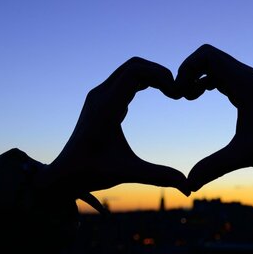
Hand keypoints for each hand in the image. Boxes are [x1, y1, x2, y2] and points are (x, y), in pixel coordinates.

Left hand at [43, 57, 190, 203]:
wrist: (63, 174)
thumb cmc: (91, 173)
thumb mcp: (128, 173)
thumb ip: (159, 176)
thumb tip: (189, 188)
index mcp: (106, 107)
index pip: (135, 72)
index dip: (161, 76)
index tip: (176, 94)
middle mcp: (100, 95)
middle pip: (134, 65)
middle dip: (159, 73)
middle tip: (177, 91)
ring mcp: (99, 96)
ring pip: (129, 70)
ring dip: (152, 76)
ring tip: (171, 92)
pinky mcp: (100, 100)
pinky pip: (124, 79)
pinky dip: (143, 81)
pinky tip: (157, 94)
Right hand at [175, 44, 252, 191]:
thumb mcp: (245, 154)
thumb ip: (214, 166)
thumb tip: (189, 184)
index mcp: (242, 81)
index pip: (205, 55)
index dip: (186, 69)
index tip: (180, 94)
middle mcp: (245, 75)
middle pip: (207, 57)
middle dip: (188, 72)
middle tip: (180, 96)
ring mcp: (248, 81)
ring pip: (214, 65)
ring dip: (197, 77)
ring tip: (188, 98)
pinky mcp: (251, 89)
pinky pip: (223, 75)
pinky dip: (208, 82)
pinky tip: (203, 98)